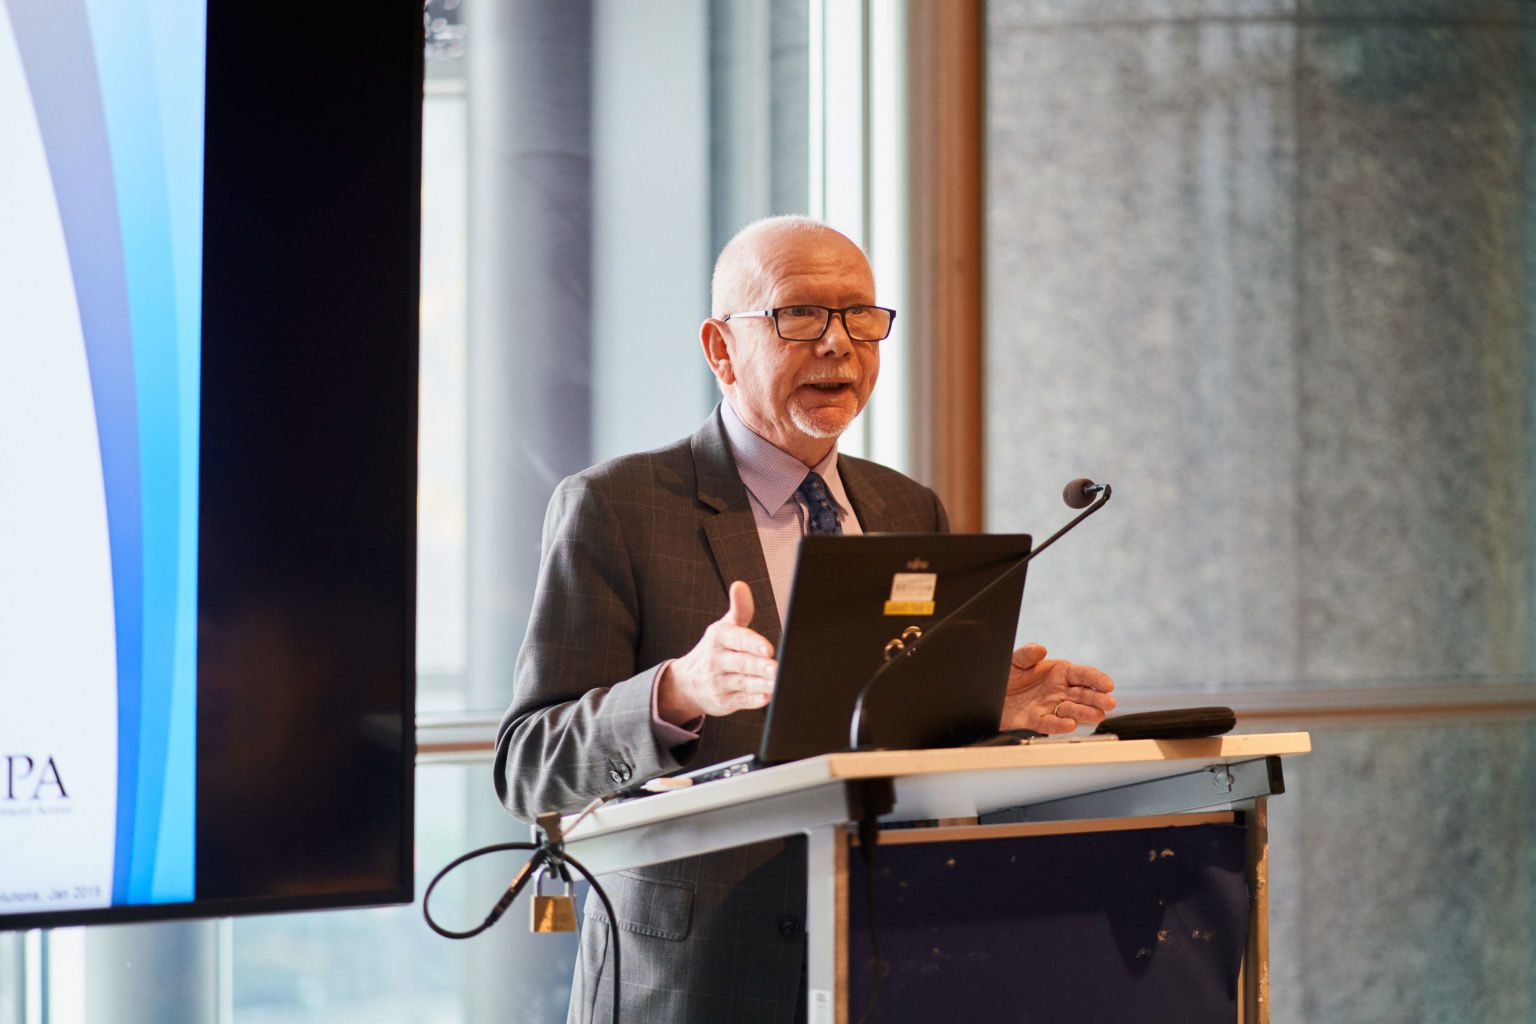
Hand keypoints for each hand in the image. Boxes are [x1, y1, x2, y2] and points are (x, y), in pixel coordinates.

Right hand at [657, 581, 776, 722]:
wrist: (685, 683)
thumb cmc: (715, 651)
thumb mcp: (723, 628)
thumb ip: (738, 609)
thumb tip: (740, 585)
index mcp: (718, 638)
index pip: (737, 639)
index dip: (752, 643)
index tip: (768, 648)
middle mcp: (716, 661)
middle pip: (742, 663)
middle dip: (759, 666)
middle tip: (776, 667)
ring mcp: (719, 683)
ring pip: (743, 683)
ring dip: (760, 684)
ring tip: (777, 682)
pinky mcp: (723, 702)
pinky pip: (741, 701)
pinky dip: (754, 700)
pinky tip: (767, 697)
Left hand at [1000, 643, 1115, 734]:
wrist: (989, 693)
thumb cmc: (1007, 675)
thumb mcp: (1015, 660)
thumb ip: (1027, 654)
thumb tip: (1040, 649)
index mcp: (1059, 673)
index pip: (1083, 675)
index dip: (1097, 679)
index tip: (1108, 685)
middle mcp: (1059, 691)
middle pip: (1084, 695)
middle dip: (1098, 699)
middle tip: (1108, 702)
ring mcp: (1050, 707)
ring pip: (1073, 711)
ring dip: (1085, 713)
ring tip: (1097, 714)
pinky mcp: (1037, 721)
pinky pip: (1051, 724)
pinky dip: (1060, 725)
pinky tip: (1069, 724)